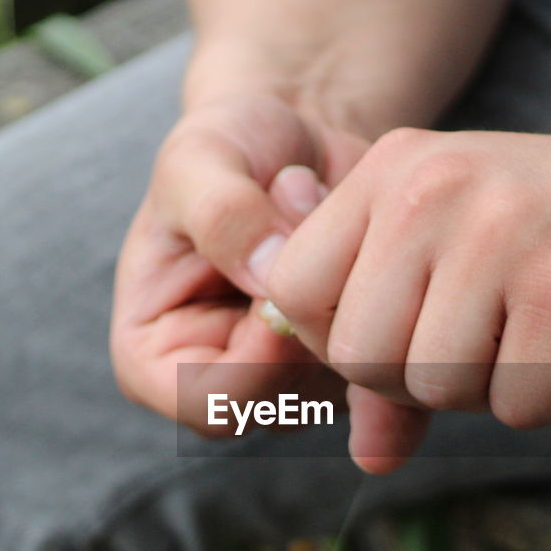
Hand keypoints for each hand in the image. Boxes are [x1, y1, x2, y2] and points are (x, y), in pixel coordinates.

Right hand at [110, 94, 368, 434]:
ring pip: (338, 394)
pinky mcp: (341, 372)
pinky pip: (385, 379)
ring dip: (353, 312)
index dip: (262, 355)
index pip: (213, 405)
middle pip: (283, 407)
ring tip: (332, 230)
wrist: (296, 143)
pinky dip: (396, 327)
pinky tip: (386, 262)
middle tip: (317, 233)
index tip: (284, 282)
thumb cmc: (229, 146)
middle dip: (313, 325)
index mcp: (154, 361)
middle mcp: (219, 387)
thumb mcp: (202, 156)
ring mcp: (285, 386)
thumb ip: (221, 213)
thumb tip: (271, 277)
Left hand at [257, 124, 550, 467]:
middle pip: (357, 354)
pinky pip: (517, 406)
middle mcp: (434, 190)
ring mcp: (501, 238)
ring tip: (539, 330)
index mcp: (395, 167)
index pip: (293, 288)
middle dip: (417, 379)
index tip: (406, 332)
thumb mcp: (468, 262)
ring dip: (490, 388)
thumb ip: (401, 348)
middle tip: (487, 339)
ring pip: (433, 388)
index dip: (339, 339)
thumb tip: (366, 457)